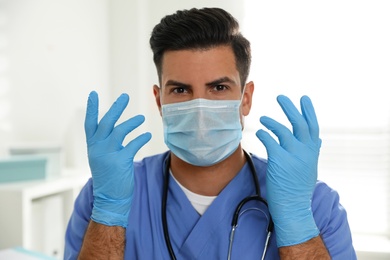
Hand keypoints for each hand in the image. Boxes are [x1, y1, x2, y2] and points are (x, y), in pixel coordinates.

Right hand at [84, 91, 150, 226]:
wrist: (109, 200)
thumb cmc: (108, 178)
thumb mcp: (101, 159)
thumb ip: (105, 144)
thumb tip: (116, 129)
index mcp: (92, 147)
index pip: (90, 124)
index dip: (92, 109)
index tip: (93, 94)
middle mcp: (98, 149)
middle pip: (106, 123)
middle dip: (116, 108)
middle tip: (125, 96)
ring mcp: (108, 155)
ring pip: (119, 131)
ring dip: (132, 122)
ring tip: (141, 117)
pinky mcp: (120, 162)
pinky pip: (133, 144)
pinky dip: (141, 138)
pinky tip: (147, 134)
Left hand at [256, 95, 320, 246]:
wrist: (293, 208)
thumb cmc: (298, 189)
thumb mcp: (310, 168)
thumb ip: (311, 152)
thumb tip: (317, 139)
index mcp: (312, 152)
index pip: (313, 126)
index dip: (308, 111)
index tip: (304, 98)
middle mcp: (305, 151)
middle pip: (299, 123)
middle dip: (290, 108)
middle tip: (280, 97)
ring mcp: (294, 155)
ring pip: (283, 130)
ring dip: (272, 121)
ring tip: (263, 118)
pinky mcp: (280, 161)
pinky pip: (270, 141)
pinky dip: (264, 134)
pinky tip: (259, 132)